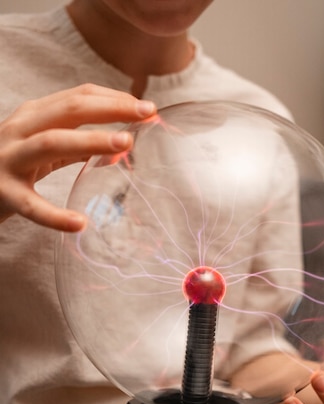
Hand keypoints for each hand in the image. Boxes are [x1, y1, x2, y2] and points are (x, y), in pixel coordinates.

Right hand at [0, 83, 155, 230]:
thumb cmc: (11, 166)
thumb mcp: (43, 147)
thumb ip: (76, 143)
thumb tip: (120, 143)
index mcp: (33, 116)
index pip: (78, 97)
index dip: (114, 99)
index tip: (147, 108)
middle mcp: (20, 130)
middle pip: (69, 109)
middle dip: (110, 108)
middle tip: (146, 114)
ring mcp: (9, 159)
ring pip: (51, 142)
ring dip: (90, 140)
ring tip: (125, 144)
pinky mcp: (3, 193)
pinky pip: (31, 205)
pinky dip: (55, 216)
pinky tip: (80, 224)